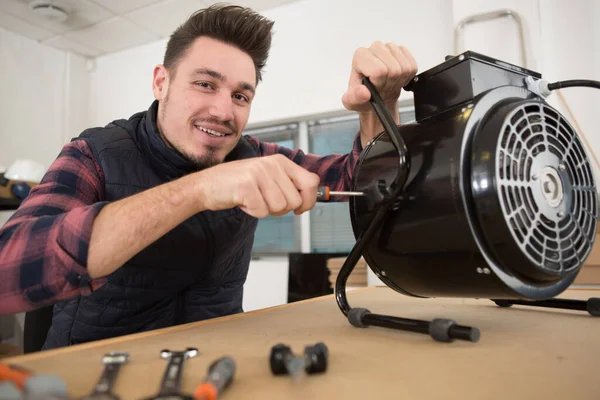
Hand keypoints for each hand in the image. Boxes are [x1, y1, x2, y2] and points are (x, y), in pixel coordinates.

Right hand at [198, 154, 319, 217]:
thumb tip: (311, 198)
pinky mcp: (246, 186)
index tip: (300, 209)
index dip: (309, 200)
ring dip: (266, 210)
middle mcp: (271, 164)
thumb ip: (288, 184)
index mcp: (280, 161)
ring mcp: (258, 174)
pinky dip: (252, 212)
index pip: (310, 182)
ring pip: (279, 208)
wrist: (206, 185)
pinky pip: (261, 212)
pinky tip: (243, 201)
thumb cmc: (238, 184)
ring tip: (253, 199)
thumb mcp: (267, 177)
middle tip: (264, 201)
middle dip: (281, 209)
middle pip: (295, 201)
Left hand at [342, 42, 417, 113]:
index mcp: (360, 56)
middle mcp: (375, 47)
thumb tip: (364, 93)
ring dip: (399, 80)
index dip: (380, 84)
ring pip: (405, 68)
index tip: (375, 87)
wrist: (376, 94)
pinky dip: (407, 77)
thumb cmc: (362, 95)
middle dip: (390, 83)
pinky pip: (413, 66)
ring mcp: (390, 48)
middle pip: (394, 69)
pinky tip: (397, 79)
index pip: (379, 70)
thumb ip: (356, 98)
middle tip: (382, 87)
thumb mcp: (353, 102)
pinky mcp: (403, 51)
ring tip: (388, 84)